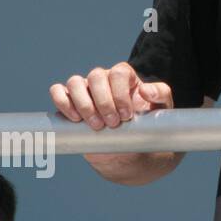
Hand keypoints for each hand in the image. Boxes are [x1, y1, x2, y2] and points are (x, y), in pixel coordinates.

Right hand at [50, 62, 172, 129]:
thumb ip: (161, 94)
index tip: (126, 116)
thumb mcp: (162, 107)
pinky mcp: (69, 102)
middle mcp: (103, 79)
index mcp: (124, 76)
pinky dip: (62, 102)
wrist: (130, 148)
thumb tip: (146, 89)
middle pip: (96, 76)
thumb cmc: (146, 123)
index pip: (118, 72)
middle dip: (103, 102)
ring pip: (74, 82)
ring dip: (83, 104)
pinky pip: (57, 91)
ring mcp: (84, 89)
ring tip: (96, 125)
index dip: (120, 93)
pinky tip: (76, 119)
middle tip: (112, 123)